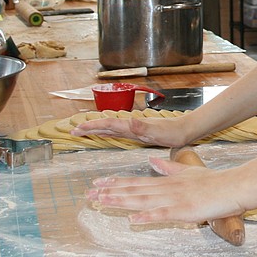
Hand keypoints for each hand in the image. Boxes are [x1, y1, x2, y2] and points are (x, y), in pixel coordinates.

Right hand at [72, 113, 193, 147]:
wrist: (183, 130)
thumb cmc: (172, 132)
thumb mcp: (158, 131)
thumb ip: (143, 126)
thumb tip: (130, 122)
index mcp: (131, 125)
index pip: (107, 124)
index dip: (92, 126)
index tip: (78, 128)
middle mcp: (129, 125)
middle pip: (104, 125)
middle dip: (88, 127)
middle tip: (73, 130)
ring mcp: (132, 129)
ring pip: (108, 128)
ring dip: (94, 129)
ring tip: (81, 131)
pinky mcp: (136, 133)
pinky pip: (116, 132)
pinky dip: (105, 133)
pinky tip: (102, 134)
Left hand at [86, 155, 244, 224]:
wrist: (233, 186)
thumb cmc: (214, 182)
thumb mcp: (188, 171)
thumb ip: (168, 167)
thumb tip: (152, 160)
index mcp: (166, 181)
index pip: (136, 181)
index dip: (115, 183)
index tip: (97, 184)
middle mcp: (166, 188)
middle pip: (134, 190)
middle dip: (110, 192)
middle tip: (89, 195)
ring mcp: (174, 199)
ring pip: (143, 200)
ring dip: (122, 201)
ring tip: (102, 202)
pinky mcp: (184, 211)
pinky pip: (163, 214)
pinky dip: (147, 217)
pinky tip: (133, 221)